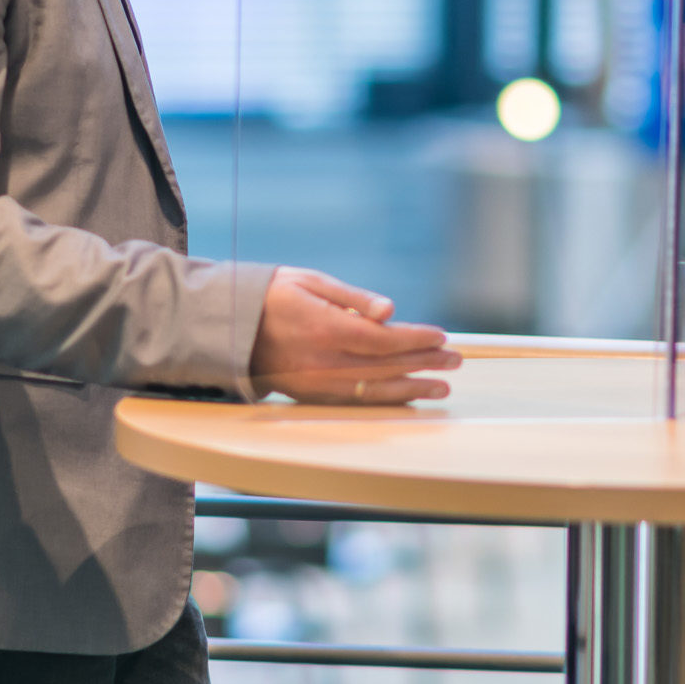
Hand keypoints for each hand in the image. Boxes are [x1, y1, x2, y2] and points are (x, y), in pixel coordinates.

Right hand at [248, 268, 461, 404]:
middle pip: (385, 366)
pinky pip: (356, 402)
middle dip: (424, 363)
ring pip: (374, 390)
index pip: (382, 340)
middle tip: (455, 361)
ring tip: (442, 387)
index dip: (415, 340)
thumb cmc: (273, 295)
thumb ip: (353, 298)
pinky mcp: (311, 396)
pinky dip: (386, 401)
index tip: (441, 337)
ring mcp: (316, 383)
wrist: (229, 328)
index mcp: (323, 328)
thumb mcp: (311, 281)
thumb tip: (390, 311)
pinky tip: (408, 398)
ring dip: (412, 389)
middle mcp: (322, 361)